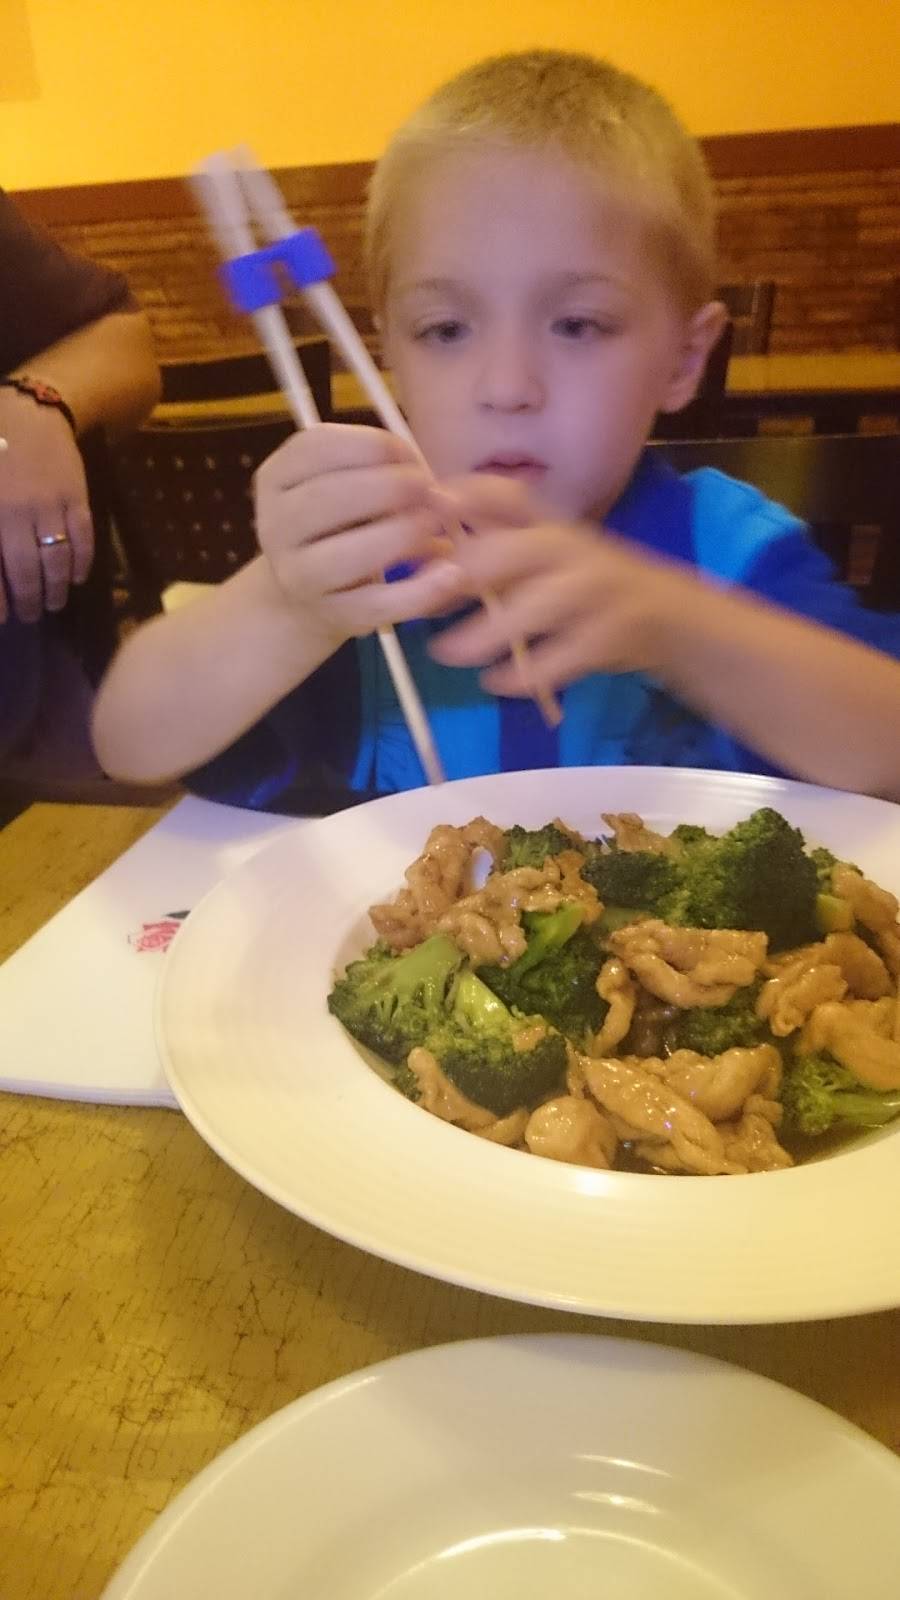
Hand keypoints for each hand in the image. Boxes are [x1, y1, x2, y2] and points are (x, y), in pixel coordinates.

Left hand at [0, 389, 92, 623]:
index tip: (3, 618)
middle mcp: (17, 513)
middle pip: (26, 572)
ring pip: (56, 562)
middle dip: (28, 601)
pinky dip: (80, 564)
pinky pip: (82, 541)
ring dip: (56, 590)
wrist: (30, 411)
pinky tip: (76, 577)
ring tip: (53, 604)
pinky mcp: (76, 499)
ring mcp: (49, 506)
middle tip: (29, 615)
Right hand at [253, 423, 463, 639]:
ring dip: (400, 535)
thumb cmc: (336, 526)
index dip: (371, 444)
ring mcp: (296, 575)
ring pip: (345, 555)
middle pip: (327, 497)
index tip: (409, 455)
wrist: (305, 595)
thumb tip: (432, 484)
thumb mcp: (343, 484)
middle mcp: (274, 525)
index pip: (315, 447)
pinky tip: (448, 575)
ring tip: (434, 525)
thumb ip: (379, 470)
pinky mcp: (330, 615)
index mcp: (276, 478)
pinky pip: (375, 604)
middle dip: (389, 487)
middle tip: (428, 488)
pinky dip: (417, 591)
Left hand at [427, 474, 687, 693]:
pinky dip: (523, 674)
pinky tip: (496, 681)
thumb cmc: (588, 587)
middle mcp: (574, 550)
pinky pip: (560, 658)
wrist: (669, 617)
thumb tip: (418, 560)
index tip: (429, 500)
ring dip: (486, 632)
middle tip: (427, 591)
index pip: (509, 495)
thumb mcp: (545, 560)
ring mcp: (595, 592)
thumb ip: (487, 558)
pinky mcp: (607, 637)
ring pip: (539, 607)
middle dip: (473, 567)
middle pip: (521, 549)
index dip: (469, 494)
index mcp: (552, 526)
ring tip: (445, 651)